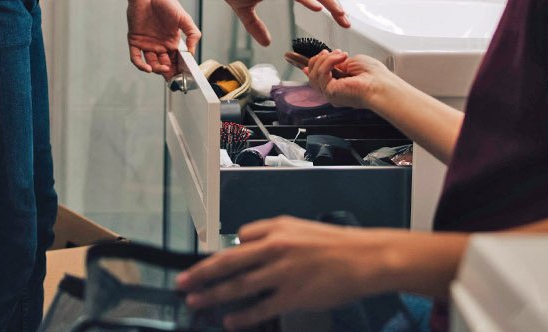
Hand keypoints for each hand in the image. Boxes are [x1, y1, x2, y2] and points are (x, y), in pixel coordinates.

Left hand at [126, 0, 199, 80]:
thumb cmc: (166, 2)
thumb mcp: (184, 18)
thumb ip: (192, 34)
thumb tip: (192, 53)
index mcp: (172, 41)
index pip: (176, 60)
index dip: (180, 68)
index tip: (184, 75)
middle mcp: (159, 44)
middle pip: (164, 64)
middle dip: (169, 72)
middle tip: (173, 77)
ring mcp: (146, 43)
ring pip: (151, 63)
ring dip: (157, 69)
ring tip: (163, 69)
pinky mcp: (134, 41)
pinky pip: (136, 57)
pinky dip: (141, 65)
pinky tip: (149, 68)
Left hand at [176, 216, 389, 328]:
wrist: (365, 259)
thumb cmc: (335, 244)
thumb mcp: (300, 227)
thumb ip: (271, 233)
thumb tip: (244, 245)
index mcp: (276, 229)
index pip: (239, 239)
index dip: (222, 253)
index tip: (206, 265)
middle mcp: (275, 249)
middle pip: (228, 263)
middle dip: (201, 274)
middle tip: (182, 282)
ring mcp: (282, 274)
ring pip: (238, 286)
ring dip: (213, 295)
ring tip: (195, 301)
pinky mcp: (293, 296)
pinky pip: (260, 308)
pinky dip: (242, 316)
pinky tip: (229, 321)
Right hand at [301, 50, 392, 109]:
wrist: (381, 84)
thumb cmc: (374, 75)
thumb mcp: (352, 62)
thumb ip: (338, 62)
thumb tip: (328, 60)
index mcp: (339, 86)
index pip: (318, 78)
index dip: (313, 66)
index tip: (316, 56)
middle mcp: (333, 91)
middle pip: (312, 76)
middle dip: (318, 60)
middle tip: (328, 52)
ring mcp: (330, 93)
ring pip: (315, 73)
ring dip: (326, 59)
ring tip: (340, 54)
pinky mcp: (330, 92)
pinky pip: (321, 73)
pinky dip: (329, 61)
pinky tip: (340, 57)